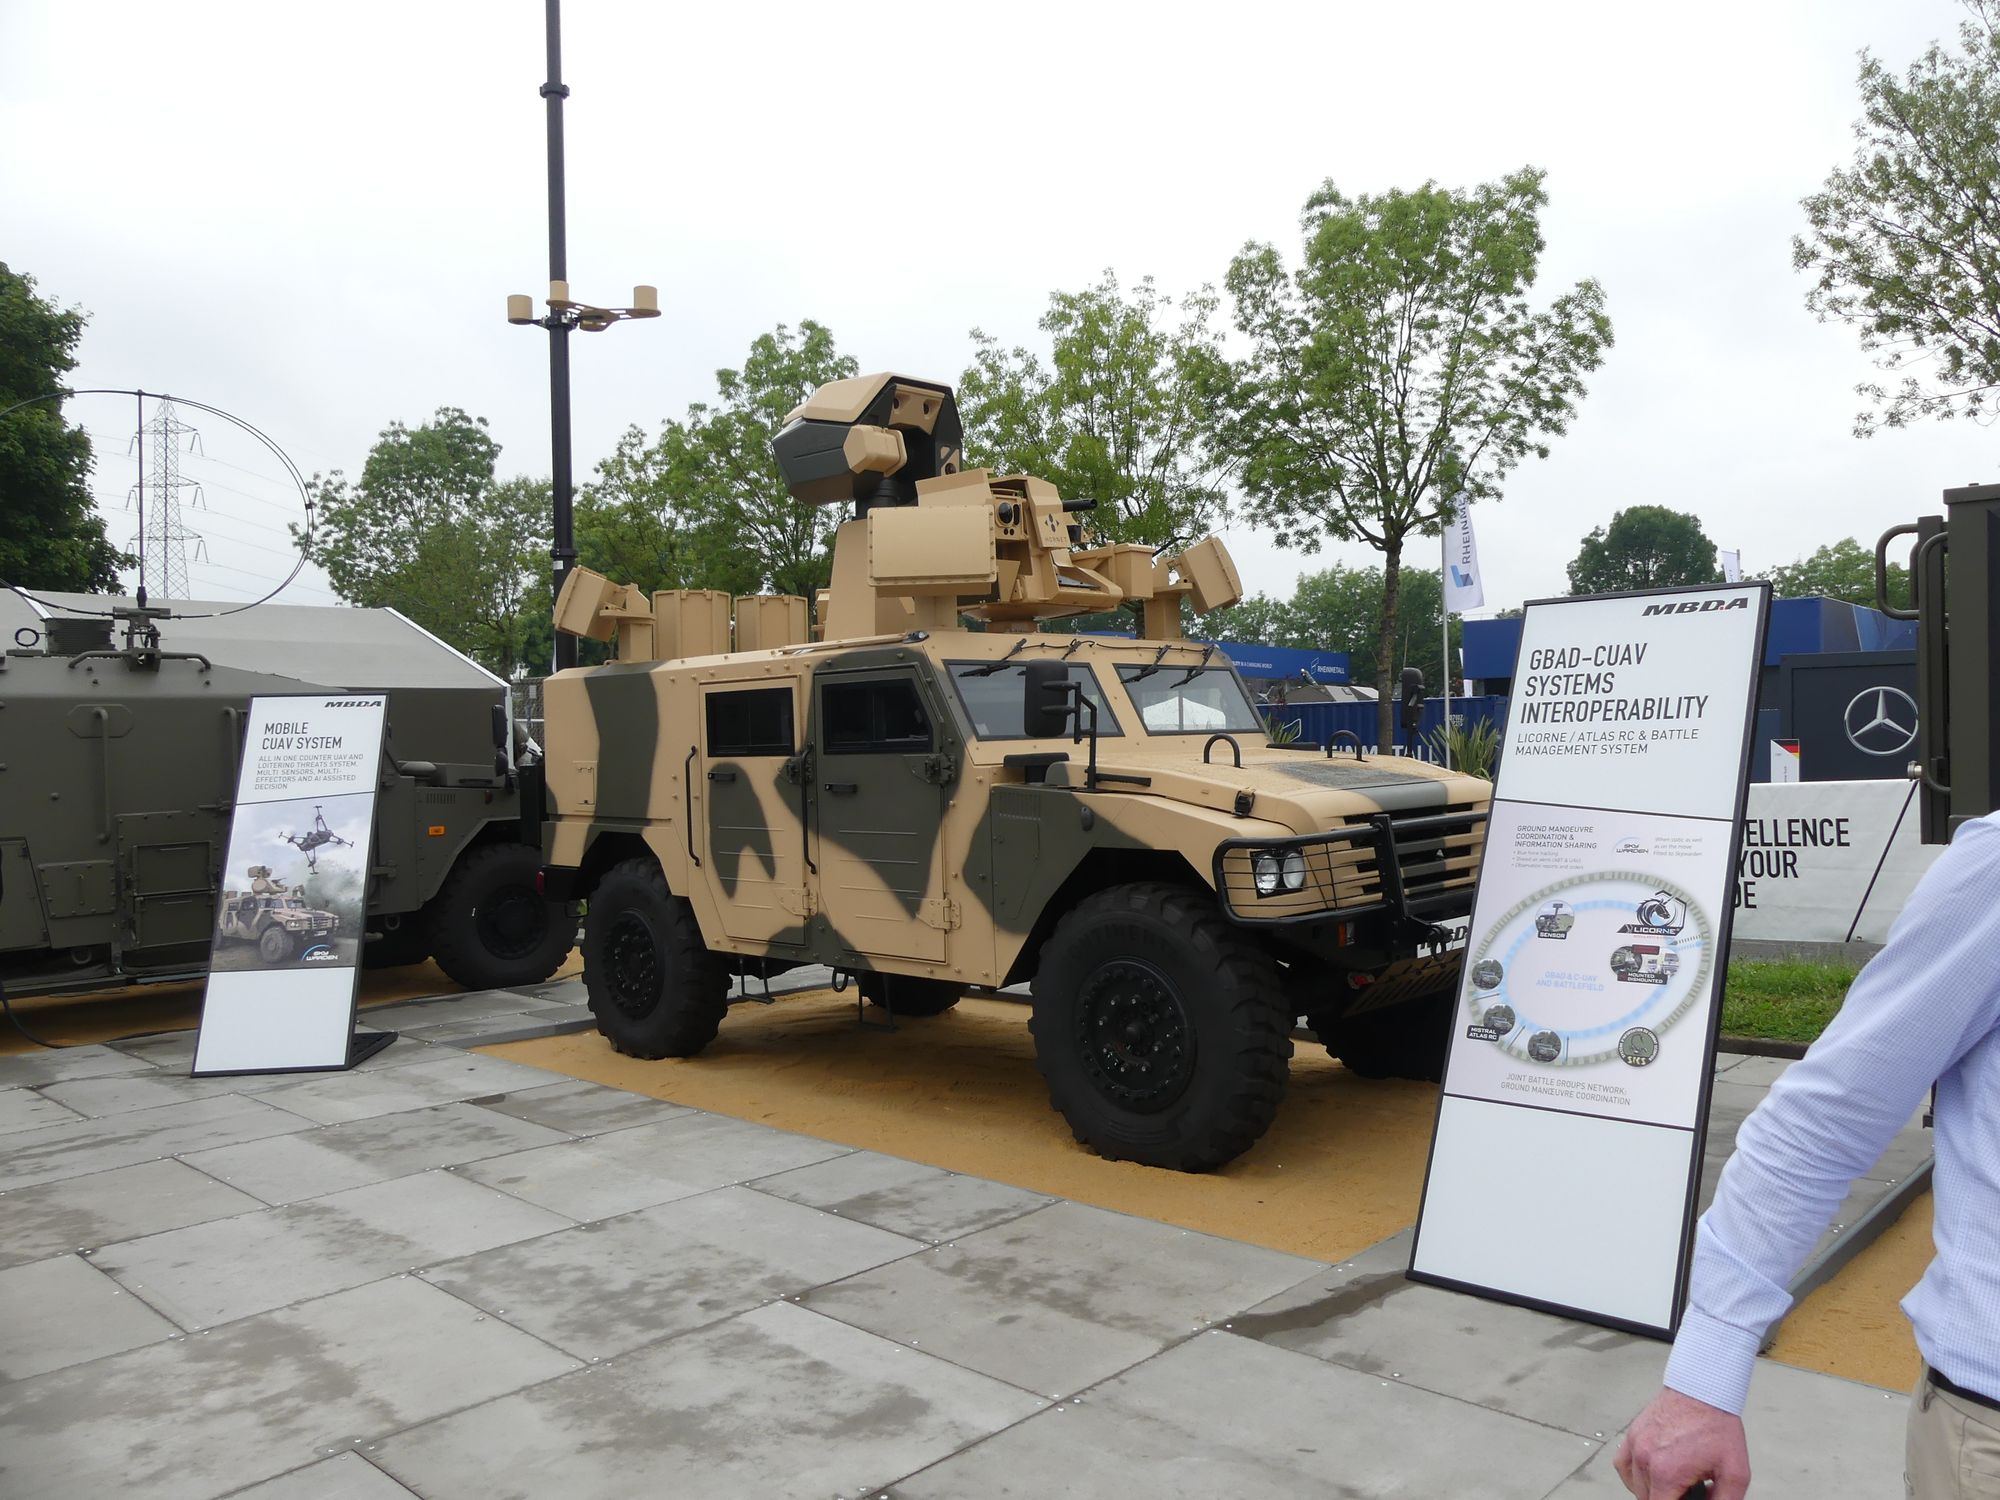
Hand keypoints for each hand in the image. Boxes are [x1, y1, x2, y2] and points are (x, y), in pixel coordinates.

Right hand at [1615, 1386, 1750, 1498]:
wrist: (1703, 1391)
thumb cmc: (1717, 1426)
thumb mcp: (1735, 1474)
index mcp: (1666, 1472)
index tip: (1688, 1498)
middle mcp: (1645, 1458)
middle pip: (1646, 1499)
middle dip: (1668, 1498)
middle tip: (1689, 1490)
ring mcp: (1636, 1444)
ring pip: (1634, 1485)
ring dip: (1651, 1491)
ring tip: (1673, 1485)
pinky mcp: (1633, 1433)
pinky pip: (1622, 1464)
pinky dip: (1633, 1475)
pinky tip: (1650, 1474)